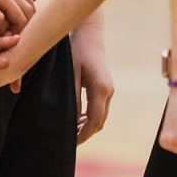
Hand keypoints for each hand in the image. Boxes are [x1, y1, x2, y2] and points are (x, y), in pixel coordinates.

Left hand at [70, 24, 113, 144]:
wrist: (89, 33)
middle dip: (85, 133)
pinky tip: (76, 119)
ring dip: (87, 126)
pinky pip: (100, 108)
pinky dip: (90, 117)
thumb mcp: (71, 75)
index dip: (83, 134)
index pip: (94, 121)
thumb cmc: (77, 50)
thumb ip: (72, 98)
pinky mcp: (106, 86)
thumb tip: (69, 120)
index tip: (70, 142)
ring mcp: (109, 89)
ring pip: (100, 116)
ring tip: (70, 132)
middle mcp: (109, 91)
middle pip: (99, 122)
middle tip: (67, 141)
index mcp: (101, 89)